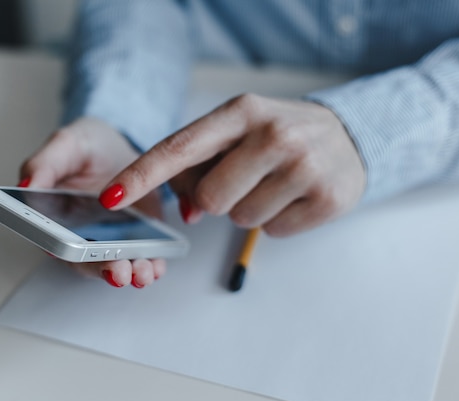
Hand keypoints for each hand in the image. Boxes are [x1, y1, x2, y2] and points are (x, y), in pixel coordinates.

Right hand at [19, 117, 165, 287]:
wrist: (122, 148)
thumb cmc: (88, 148)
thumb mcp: (66, 144)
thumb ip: (45, 164)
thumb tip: (27, 185)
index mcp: (55, 217)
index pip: (54, 240)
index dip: (62, 249)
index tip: (73, 252)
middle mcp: (81, 235)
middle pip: (87, 261)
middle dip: (103, 268)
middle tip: (117, 271)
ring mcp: (110, 240)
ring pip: (116, 265)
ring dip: (129, 273)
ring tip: (141, 272)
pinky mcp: (137, 239)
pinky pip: (143, 257)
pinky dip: (151, 265)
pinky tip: (157, 266)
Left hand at [98, 94, 365, 235]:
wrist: (348, 136)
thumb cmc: (276, 136)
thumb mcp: (237, 133)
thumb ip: (200, 166)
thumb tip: (188, 213)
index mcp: (241, 111)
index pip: (179, 148)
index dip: (141, 176)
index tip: (110, 198)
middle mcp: (273, 133)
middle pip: (209, 199)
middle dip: (217, 200)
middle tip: (244, 179)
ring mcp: (305, 166)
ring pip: (240, 219)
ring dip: (247, 210)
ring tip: (273, 184)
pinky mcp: (327, 199)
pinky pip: (272, 232)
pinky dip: (275, 221)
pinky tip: (293, 197)